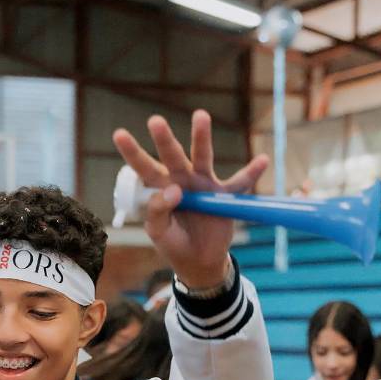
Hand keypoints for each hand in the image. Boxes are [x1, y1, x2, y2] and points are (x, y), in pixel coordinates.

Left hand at [112, 110, 267, 288]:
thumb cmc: (174, 244)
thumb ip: (158, 211)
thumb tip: (174, 190)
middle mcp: (181, 179)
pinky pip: (239, 183)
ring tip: (200, 116)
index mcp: (160, 188)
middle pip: (171, 155)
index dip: (132, 152)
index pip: (144, 169)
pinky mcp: (224, 195)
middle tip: (154, 122)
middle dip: (164, 139)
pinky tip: (261, 161)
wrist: (198, 262)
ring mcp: (203, 184)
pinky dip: (251, 173)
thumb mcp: (159, 232)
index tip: (119, 134)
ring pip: (202, 157)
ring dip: (201, 138)